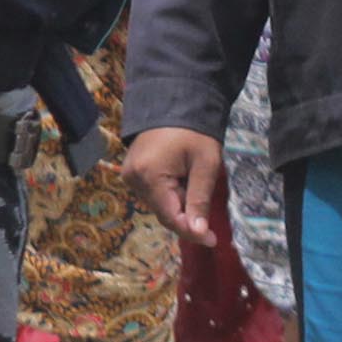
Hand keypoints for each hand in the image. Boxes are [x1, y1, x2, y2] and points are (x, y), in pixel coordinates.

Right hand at [126, 126, 225, 244]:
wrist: (175, 102)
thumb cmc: (195, 132)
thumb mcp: (205, 165)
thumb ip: (199, 199)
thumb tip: (198, 232)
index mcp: (149, 176)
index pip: (170, 217)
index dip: (191, 231)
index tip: (212, 240)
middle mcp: (133, 179)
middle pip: (163, 211)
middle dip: (187, 213)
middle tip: (207, 203)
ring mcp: (129, 175)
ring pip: (159, 204)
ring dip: (179, 202)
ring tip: (193, 179)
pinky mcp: (132, 171)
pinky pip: (153, 193)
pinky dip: (170, 193)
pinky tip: (182, 177)